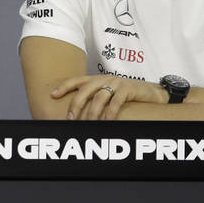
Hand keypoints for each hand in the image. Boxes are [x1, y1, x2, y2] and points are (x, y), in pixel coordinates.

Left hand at [51, 75, 165, 119]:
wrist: (151, 91)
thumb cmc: (126, 95)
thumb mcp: (108, 93)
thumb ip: (94, 98)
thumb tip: (78, 112)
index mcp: (97, 79)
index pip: (76, 80)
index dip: (64, 86)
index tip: (53, 95)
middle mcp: (104, 78)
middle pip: (85, 90)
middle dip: (75, 105)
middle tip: (70, 118)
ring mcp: (116, 83)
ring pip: (99, 98)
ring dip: (92, 112)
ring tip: (88, 124)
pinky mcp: (128, 88)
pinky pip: (116, 101)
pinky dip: (110, 112)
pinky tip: (107, 121)